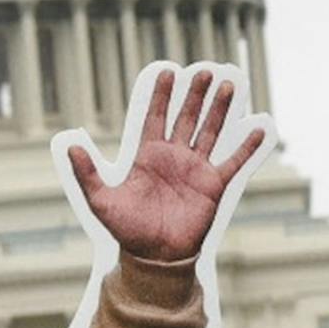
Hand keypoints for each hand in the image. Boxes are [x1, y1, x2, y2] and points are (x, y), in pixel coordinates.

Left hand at [67, 66, 266, 260]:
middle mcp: (174, 157)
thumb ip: (86, 173)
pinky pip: (233, 162)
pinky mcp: (214, 185)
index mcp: (148, 156)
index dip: (162, 96)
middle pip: (187, 118)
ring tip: (229, 85)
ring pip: (210, 132)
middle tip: (205, 71)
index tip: (168, 71)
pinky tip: (258, 128)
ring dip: (220, 110)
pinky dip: (247, 147)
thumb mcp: (101, 200)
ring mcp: (196, 169)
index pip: (156, 118)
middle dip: (196, 94)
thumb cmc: (126, 229)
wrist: (154, 256)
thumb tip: (70, 145)